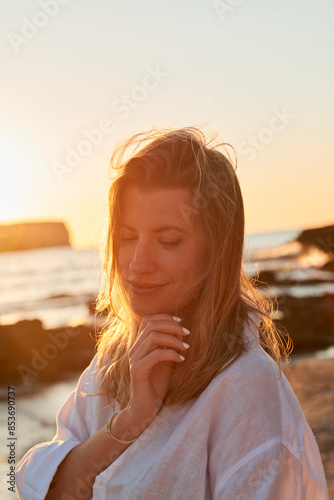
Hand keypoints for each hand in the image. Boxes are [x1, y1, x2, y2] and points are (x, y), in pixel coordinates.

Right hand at [118, 314, 189, 436]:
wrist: (145, 409)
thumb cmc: (156, 385)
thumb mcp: (165, 362)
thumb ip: (169, 346)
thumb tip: (181, 331)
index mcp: (139, 345)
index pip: (148, 320)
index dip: (165, 317)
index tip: (181, 322)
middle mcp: (134, 349)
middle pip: (151, 325)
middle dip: (171, 326)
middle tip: (187, 333)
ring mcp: (134, 359)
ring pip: (153, 337)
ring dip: (173, 339)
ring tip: (185, 347)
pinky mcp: (138, 370)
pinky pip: (156, 355)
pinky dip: (171, 354)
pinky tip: (181, 360)